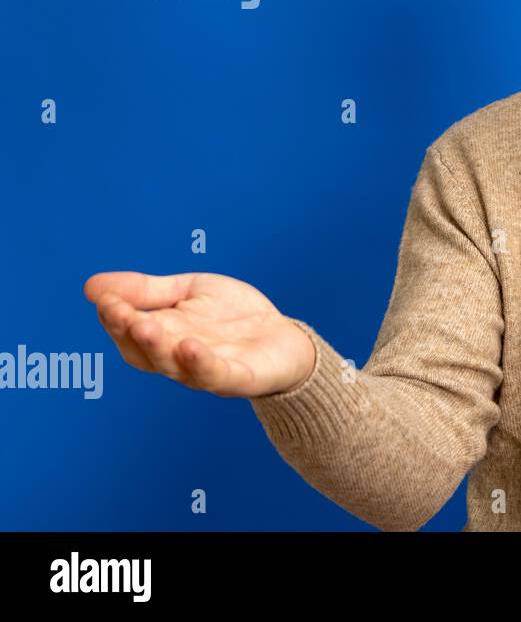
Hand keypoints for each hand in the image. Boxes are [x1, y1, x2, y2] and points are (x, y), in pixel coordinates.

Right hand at [84, 271, 316, 398]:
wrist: (283, 339)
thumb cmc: (231, 317)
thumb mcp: (189, 292)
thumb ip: (148, 291)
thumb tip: (92, 286)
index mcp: (163, 337)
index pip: (128, 332)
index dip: (115, 318)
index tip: (105, 299)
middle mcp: (178, 359)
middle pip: (146, 353)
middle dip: (131, 332)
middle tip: (121, 313)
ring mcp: (208, 371)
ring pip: (176, 366)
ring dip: (158, 347)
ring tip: (146, 326)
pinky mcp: (239, 377)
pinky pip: (217, 375)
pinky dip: (202, 364)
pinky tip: (190, 346)